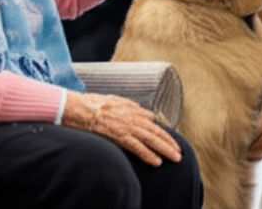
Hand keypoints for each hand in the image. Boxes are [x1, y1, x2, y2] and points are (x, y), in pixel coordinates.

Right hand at [62, 92, 181, 165]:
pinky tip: (157, 162)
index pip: (153, 122)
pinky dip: (148, 154)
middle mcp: (134, 118)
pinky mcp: (120, 136)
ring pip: (151, 139)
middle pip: (157, 131)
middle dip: (170, 142)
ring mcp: (128, 127)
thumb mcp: (118, 100)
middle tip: (179, 152)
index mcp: (133, 109)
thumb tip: (147, 113)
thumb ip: (133, 106)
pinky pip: (138, 147)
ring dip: (165, 149)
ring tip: (175, 158)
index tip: (171, 139)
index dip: (163, 131)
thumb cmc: (95, 104)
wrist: (82, 109)